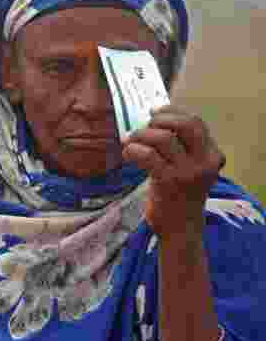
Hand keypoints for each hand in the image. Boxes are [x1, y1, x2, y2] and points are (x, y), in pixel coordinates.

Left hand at [122, 106, 225, 236]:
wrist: (180, 228)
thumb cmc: (178, 194)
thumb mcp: (189, 168)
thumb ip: (181, 146)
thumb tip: (153, 118)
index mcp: (213, 155)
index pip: (195, 122)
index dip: (173, 112)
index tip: (155, 112)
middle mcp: (205, 162)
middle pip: (185, 124)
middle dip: (160, 119)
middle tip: (143, 126)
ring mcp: (187, 172)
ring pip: (163, 137)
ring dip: (141, 134)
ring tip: (130, 141)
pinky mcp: (168, 182)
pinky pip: (147, 154)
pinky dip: (133, 149)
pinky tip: (127, 153)